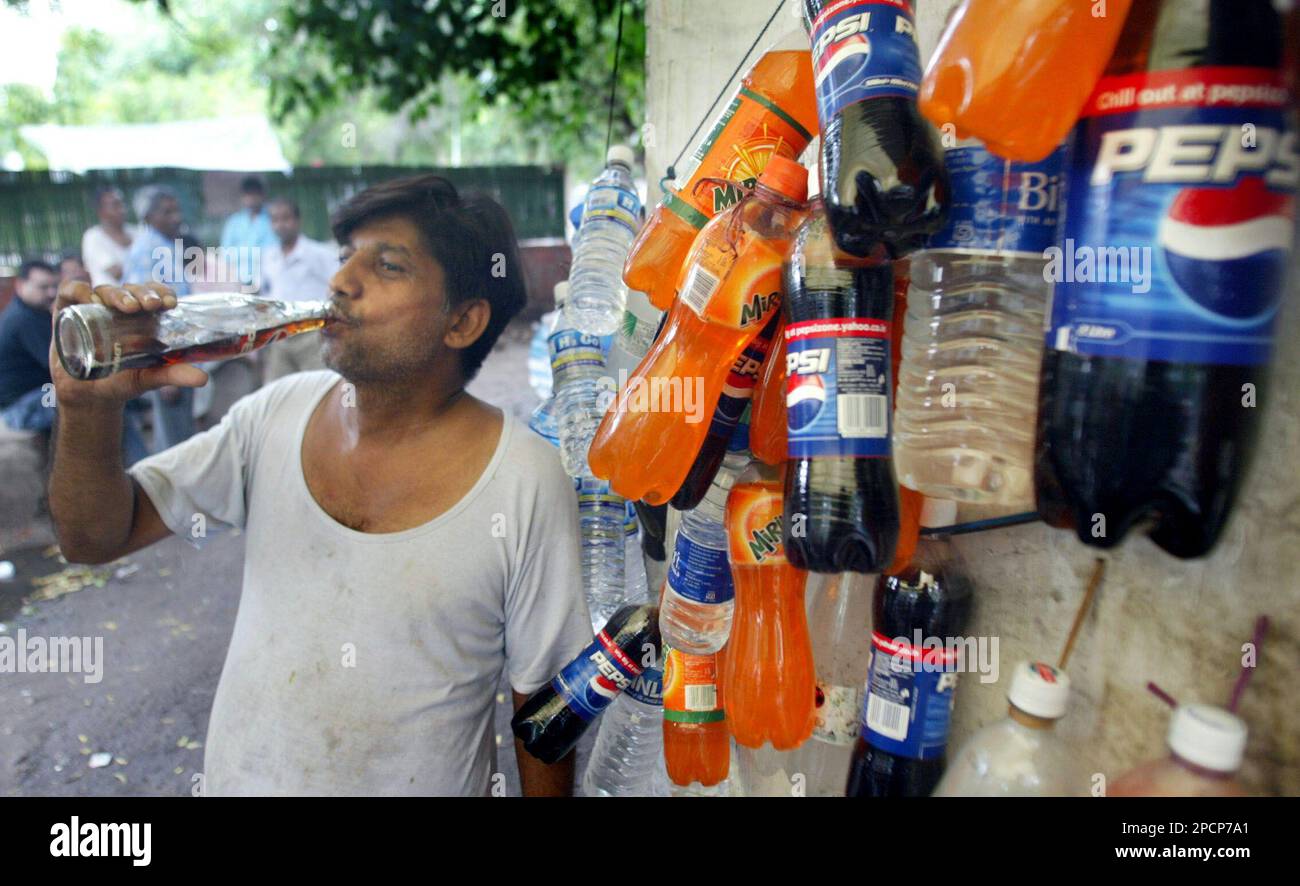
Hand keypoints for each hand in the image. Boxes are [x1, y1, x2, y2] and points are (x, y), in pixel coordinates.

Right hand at [49, 281, 208, 408]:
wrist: (87, 396)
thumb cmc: (122, 382)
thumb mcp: (148, 378)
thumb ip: (173, 375)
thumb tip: (204, 379)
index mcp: (141, 317)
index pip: (153, 294)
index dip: (161, 292)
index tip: (171, 303)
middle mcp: (118, 308)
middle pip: (132, 290)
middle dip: (143, 293)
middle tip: (152, 305)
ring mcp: (92, 308)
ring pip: (106, 290)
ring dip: (119, 294)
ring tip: (129, 307)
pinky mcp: (66, 311)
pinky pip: (71, 292)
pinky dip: (80, 290)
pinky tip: (90, 299)